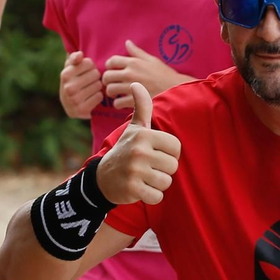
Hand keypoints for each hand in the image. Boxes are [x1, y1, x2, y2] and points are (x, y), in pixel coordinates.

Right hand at [59, 50, 102, 118]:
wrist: (70, 106)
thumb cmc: (73, 81)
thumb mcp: (70, 68)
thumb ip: (74, 57)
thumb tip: (80, 55)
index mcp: (65, 75)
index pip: (89, 63)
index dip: (91, 66)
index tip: (87, 71)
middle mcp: (68, 87)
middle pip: (95, 74)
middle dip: (95, 76)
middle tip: (91, 81)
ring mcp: (74, 100)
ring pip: (98, 85)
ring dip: (97, 87)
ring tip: (92, 89)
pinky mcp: (81, 110)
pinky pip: (99, 97)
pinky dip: (98, 96)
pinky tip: (93, 97)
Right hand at [95, 84, 180, 205]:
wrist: (102, 178)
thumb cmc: (125, 150)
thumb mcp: (134, 128)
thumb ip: (141, 107)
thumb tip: (137, 83)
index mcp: (144, 135)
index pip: (176, 147)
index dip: (169, 153)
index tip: (154, 154)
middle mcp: (139, 151)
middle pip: (173, 166)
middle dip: (163, 170)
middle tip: (147, 168)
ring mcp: (135, 171)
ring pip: (166, 182)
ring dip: (157, 184)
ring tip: (144, 177)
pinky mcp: (133, 189)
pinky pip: (157, 197)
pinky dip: (151, 196)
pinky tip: (140, 189)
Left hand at [102, 40, 182, 109]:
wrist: (176, 90)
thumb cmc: (165, 75)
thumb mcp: (152, 60)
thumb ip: (137, 52)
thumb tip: (127, 42)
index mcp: (133, 62)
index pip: (111, 61)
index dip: (109, 66)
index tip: (112, 70)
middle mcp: (130, 74)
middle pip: (107, 76)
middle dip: (107, 81)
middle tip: (113, 84)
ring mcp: (131, 88)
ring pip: (110, 90)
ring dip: (112, 93)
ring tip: (117, 94)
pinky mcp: (134, 100)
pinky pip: (117, 103)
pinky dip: (118, 104)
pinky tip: (123, 103)